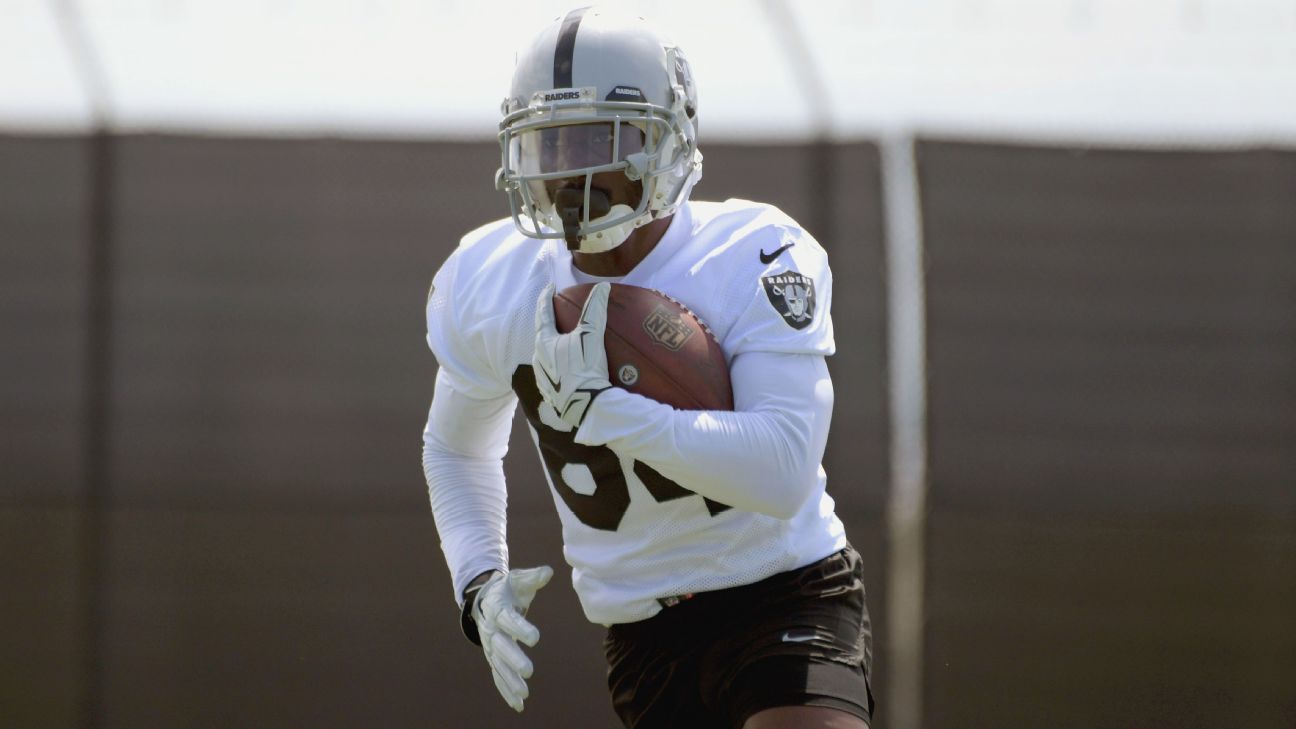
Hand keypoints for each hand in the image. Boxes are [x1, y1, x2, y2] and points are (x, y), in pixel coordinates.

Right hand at [471, 566, 553, 711]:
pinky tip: (518, 704)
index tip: (535, 637)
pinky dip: (506, 690)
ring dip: (510, 680)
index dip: (520, 628)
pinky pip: (498, 676)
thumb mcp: (518, 579)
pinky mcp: (493, 658)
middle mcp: (491, 630)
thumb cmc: (508, 588)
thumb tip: (549, 572)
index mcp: (497, 608)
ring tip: (524, 694)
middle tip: (528, 670)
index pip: (508, 619)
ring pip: (499, 666)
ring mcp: (490, 646)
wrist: (485, 599)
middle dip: (513, 659)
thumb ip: (533, 577)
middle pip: (501, 646)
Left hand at [533, 282, 612, 428]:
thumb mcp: (591, 336)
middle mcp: (538, 359)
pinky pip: (551, 376)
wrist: (585, 406)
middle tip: (558, 316)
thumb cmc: (585, 368)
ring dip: (553, 348)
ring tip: (564, 345)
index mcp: (544, 343)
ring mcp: (542, 379)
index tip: (550, 287)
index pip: (543, 313)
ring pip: (545, 357)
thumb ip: (595, 309)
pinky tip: (567, 371)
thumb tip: (603, 286)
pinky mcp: (549, 394)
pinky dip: (558, 368)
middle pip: (542, 336)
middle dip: (549, 325)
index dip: (546, 298)